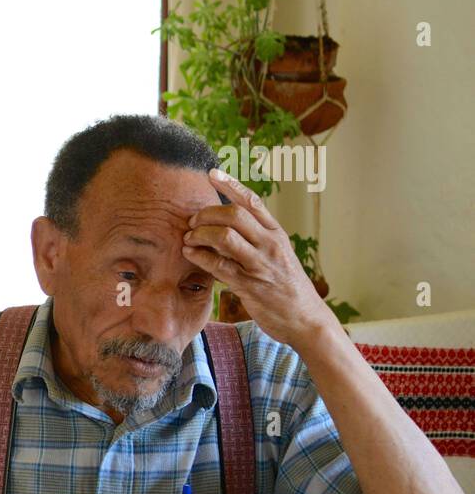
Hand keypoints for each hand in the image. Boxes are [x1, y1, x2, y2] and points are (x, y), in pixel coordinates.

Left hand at [182, 168, 336, 348]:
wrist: (306, 319)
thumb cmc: (286, 286)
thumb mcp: (276, 255)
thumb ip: (254, 239)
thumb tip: (223, 226)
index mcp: (277, 233)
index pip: (253, 201)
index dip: (231, 185)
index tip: (211, 174)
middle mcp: (270, 244)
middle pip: (234, 215)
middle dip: (207, 214)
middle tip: (192, 222)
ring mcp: (260, 264)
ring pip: (225, 237)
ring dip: (200, 235)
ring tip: (188, 239)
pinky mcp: (249, 285)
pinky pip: (219, 266)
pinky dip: (199, 257)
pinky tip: (189, 254)